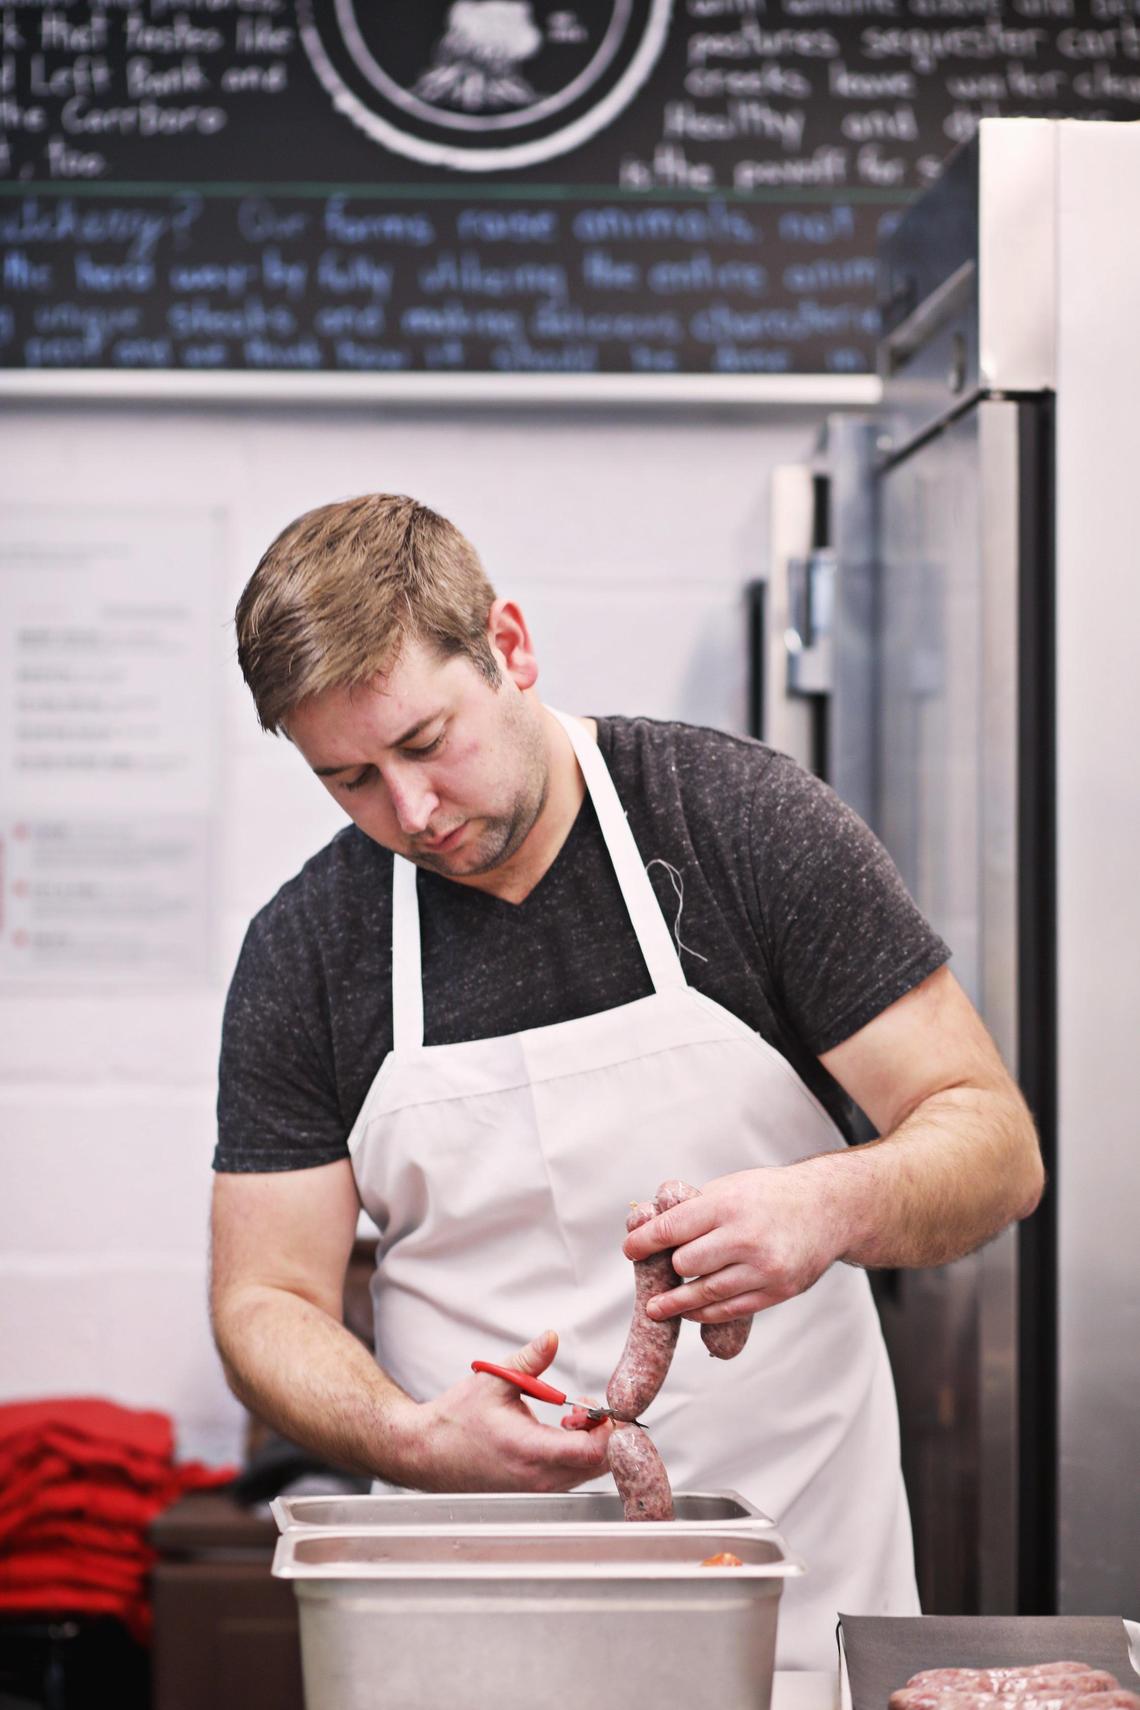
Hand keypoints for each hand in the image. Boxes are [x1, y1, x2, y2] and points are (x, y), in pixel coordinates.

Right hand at [406, 1329, 612, 1492]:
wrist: (427, 1452)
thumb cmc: (456, 1420)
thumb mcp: (494, 1380)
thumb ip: (530, 1360)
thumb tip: (552, 1338)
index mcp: (531, 1450)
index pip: (593, 1452)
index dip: (609, 1428)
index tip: (601, 1405)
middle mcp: (539, 1478)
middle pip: (599, 1465)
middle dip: (604, 1433)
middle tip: (585, 1407)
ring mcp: (537, 1489)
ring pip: (587, 1472)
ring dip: (592, 1443)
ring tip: (571, 1416)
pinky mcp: (534, 1491)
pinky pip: (571, 1476)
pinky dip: (577, 1454)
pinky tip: (560, 1431)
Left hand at [620, 1163, 847, 1323]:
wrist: (829, 1208)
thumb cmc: (772, 1195)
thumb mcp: (731, 1187)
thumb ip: (695, 1209)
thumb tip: (649, 1228)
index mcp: (729, 1205)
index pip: (672, 1228)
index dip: (644, 1242)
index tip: (630, 1251)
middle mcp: (746, 1237)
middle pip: (686, 1265)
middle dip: (669, 1269)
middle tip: (657, 1272)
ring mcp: (764, 1267)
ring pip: (706, 1294)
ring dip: (678, 1302)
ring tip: (658, 1308)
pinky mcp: (778, 1290)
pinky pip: (731, 1310)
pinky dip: (706, 1312)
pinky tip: (692, 1311)